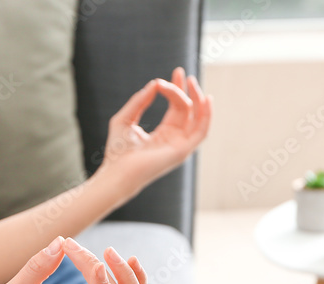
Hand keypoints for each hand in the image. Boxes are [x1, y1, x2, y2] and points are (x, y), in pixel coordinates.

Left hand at [100, 67, 212, 195]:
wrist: (117, 172)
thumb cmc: (117, 151)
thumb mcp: (125, 119)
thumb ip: (139, 101)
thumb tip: (155, 84)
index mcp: (164, 134)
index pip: (177, 108)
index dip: (177, 89)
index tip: (176, 72)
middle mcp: (175, 140)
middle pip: (187, 109)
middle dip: (185, 89)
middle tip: (179, 71)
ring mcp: (180, 146)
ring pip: (195, 117)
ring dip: (196, 97)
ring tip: (190, 81)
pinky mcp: (182, 151)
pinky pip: (201, 131)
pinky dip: (206, 115)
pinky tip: (206, 99)